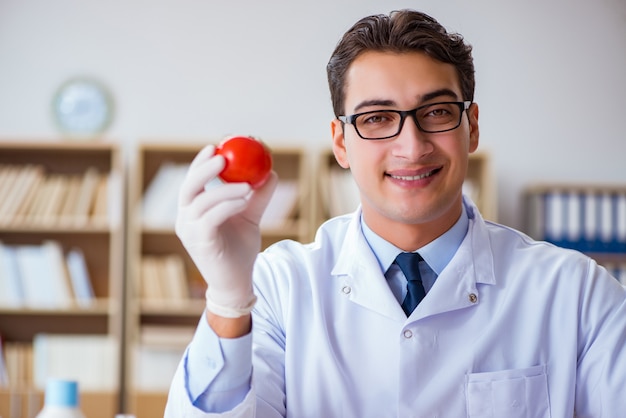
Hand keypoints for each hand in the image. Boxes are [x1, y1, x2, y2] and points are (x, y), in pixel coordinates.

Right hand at [176, 144, 277, 316]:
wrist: (237, 281)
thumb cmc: (239, 249)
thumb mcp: (250, 217)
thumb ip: (258, 197)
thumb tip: (271, 172)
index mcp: (193, 210)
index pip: (191, 181)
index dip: (200, 162)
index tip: (215, 146)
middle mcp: (186, 219)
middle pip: (188, 187)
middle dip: (203, 169)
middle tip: (222, 157)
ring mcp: (190, 232)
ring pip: (202, 202)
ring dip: (224, 189)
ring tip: (247, 185)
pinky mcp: (200, 243)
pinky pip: (211, 218)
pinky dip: (227, 205)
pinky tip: (244, 199)